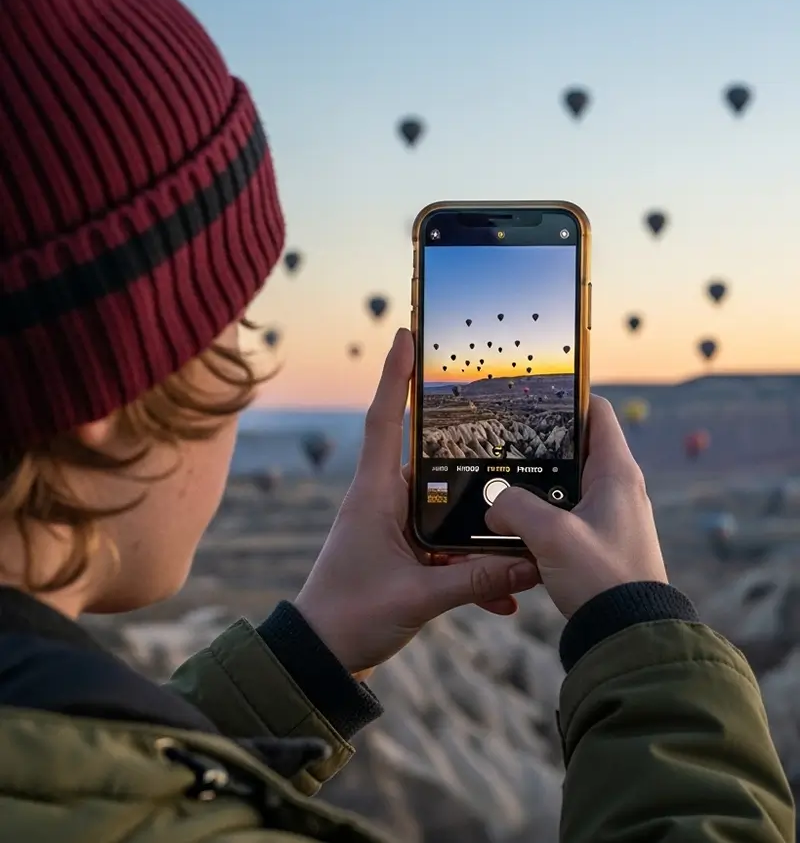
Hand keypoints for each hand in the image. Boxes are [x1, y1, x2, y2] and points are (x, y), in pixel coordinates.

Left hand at [294, 328, 539, 675]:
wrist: (321, 659)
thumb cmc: (349, 618)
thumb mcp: (417, 598)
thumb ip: (474, 583)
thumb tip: (529, 565)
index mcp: (375, 494)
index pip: (385, 420)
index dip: (394, 376)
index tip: (407, 334)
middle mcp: (384, 501)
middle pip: (429, 457)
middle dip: (463, 442)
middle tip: (500, 416)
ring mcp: (395, 528)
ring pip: (445, 507)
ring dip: (478, 522)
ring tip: (520, 524)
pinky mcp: (405, 555)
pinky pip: (448, 549)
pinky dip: (474, 567)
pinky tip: (505, 594)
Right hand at [485, 395, 666, 619]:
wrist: (629, 636)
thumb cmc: (603, 578)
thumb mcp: (551, 536)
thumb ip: (515, 509)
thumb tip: (494, 505)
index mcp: (617, 472)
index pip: (597, 412)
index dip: (567, 397)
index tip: (532, 397)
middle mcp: (617, 487)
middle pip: (575, 447)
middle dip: (539, 446)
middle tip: (503, 443)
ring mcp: (609, 516)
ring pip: (566, 484)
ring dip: (535, 486)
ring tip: (500, 484)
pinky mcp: (599, 542)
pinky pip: (565, 514)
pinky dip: (541, 515)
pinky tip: (513, 525)